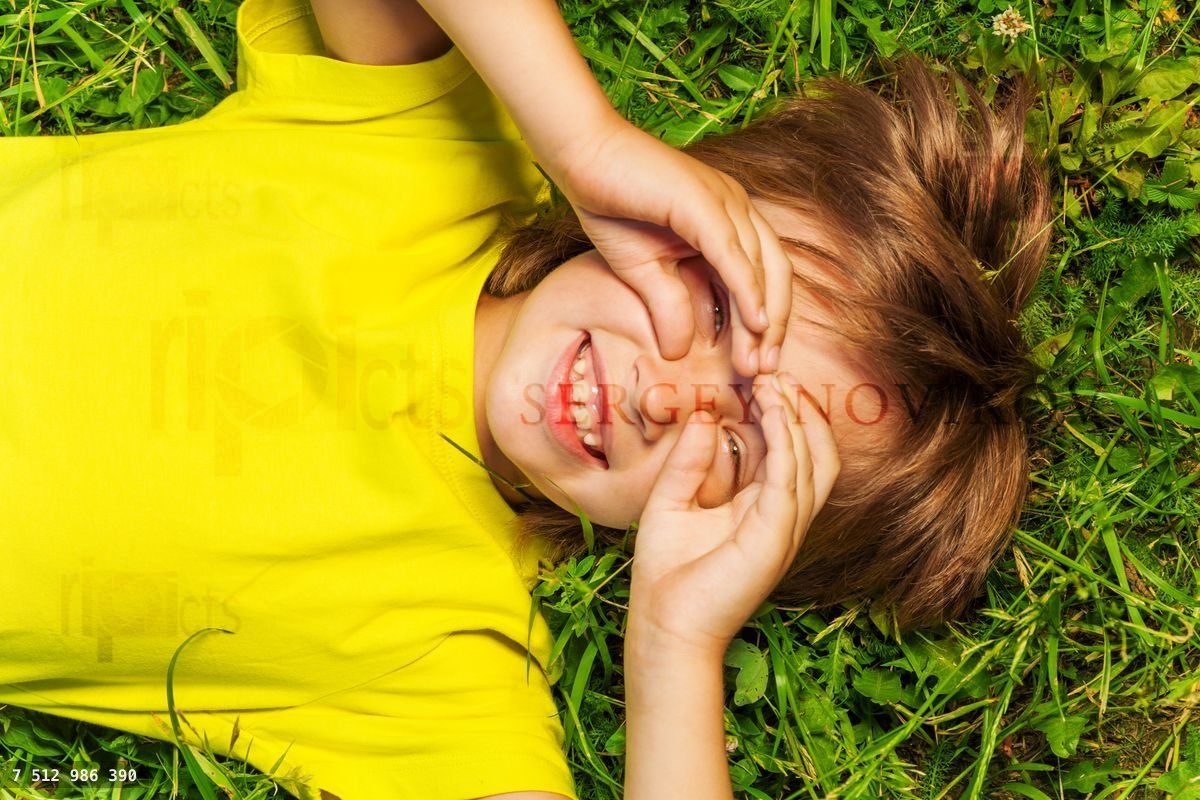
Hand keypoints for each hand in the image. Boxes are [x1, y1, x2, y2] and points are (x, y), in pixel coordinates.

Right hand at [546, 118, 792, 376]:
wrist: (583, 157)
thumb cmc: (612, 206)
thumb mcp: (643, 272)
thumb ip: (667, 307)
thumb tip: (676, 354)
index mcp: (729, 223)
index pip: (763, 278)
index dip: (766, 323)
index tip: (757, 364)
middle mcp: (737, 209)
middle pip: (775, 275)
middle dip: (773, 328)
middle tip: (763, 371)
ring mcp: (725, 202)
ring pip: (761, 266)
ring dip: (763, 318)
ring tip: (757, 359)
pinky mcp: (704, 201)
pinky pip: (732, 252)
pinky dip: (747, 288)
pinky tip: (754, 322)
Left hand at [626, 372, 840, 658]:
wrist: (664, 623)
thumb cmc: (666, 571)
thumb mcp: (671, 499)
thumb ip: (690, 459)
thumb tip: (707, 415)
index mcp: (762, 510)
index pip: (790, 455)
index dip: (784, 417)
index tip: (762, 381)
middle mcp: (782, 518)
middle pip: (816, 454)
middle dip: (802, 412)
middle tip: (775, 376)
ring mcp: (785, 528)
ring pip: (814, 461)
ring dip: (798, 419)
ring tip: (774, 385)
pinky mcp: (775, 535)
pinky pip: (791, 478)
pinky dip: (786, 441)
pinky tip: (771, 412)